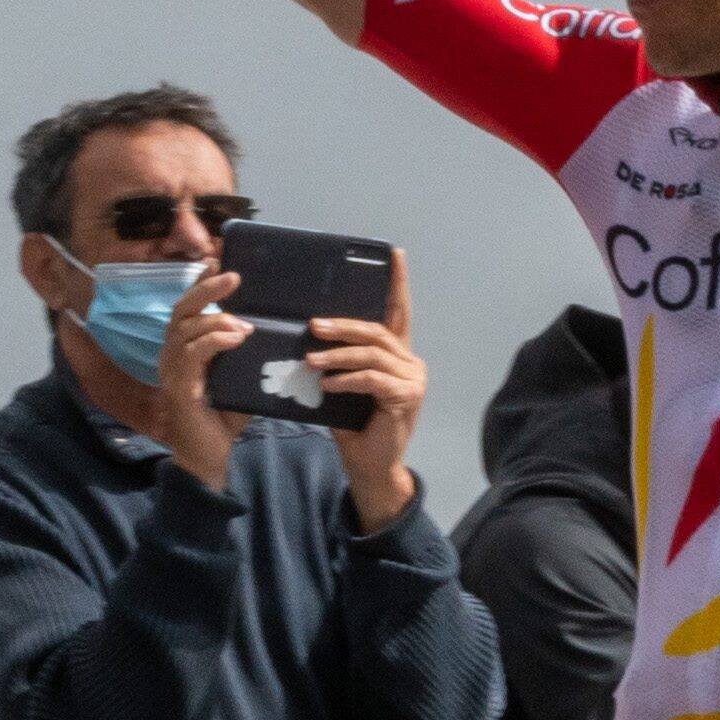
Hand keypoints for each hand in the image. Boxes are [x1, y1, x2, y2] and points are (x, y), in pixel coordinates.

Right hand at [85, 265, 242, 488]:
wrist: (209, 461)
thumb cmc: (222, 421)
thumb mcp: (239, 380)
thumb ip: (245, 357)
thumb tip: (269, 333)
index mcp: (182, 351)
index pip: (187, 309)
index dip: (200, 285)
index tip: (220, 263)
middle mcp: (170, 357)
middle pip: (180, 311)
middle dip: (206, 290)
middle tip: (233, 276)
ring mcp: (171, 372)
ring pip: (185, 330)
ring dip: (215, 319)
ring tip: (242, 322)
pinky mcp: (179, 389)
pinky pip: (192, 356)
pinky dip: (213, 341)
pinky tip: (235, 337)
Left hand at [305, 296, 425, 527]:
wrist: (369, 466)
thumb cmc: (354, 427)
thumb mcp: (341, 386)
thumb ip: (337, 362)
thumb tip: (307, 338)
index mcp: (396, 355)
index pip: (397, 312)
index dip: (397, 283)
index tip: (394, 253)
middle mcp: (409, 363)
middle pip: (376, 332)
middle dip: (343, 325)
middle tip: (314, 325)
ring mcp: (412, 380)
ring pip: (372, 354)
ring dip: (337, 355)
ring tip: (311, 360)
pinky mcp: (406, 397)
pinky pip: (372, 379)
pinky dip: (347, 380)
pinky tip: (327, 385)